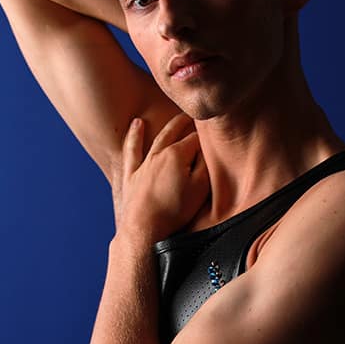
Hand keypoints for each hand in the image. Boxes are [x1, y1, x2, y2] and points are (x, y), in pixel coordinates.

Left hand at [112, 113, 209, 242]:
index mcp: (177, 155)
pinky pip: (131, 150)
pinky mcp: (131, 174)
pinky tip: (137, 124)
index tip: (213, 132)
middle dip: (186, 122)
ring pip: (156, 138)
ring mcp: (143, 163)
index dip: (205, 136)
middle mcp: (159, 154)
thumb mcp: (200, 189)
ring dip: (167, 126)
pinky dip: (134, 136)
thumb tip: (206, 150)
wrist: (144, 228)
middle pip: (175, 132)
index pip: (195, 139)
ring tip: (175, 117)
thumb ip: (205, 166)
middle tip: (195, 115)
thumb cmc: (174, 211)